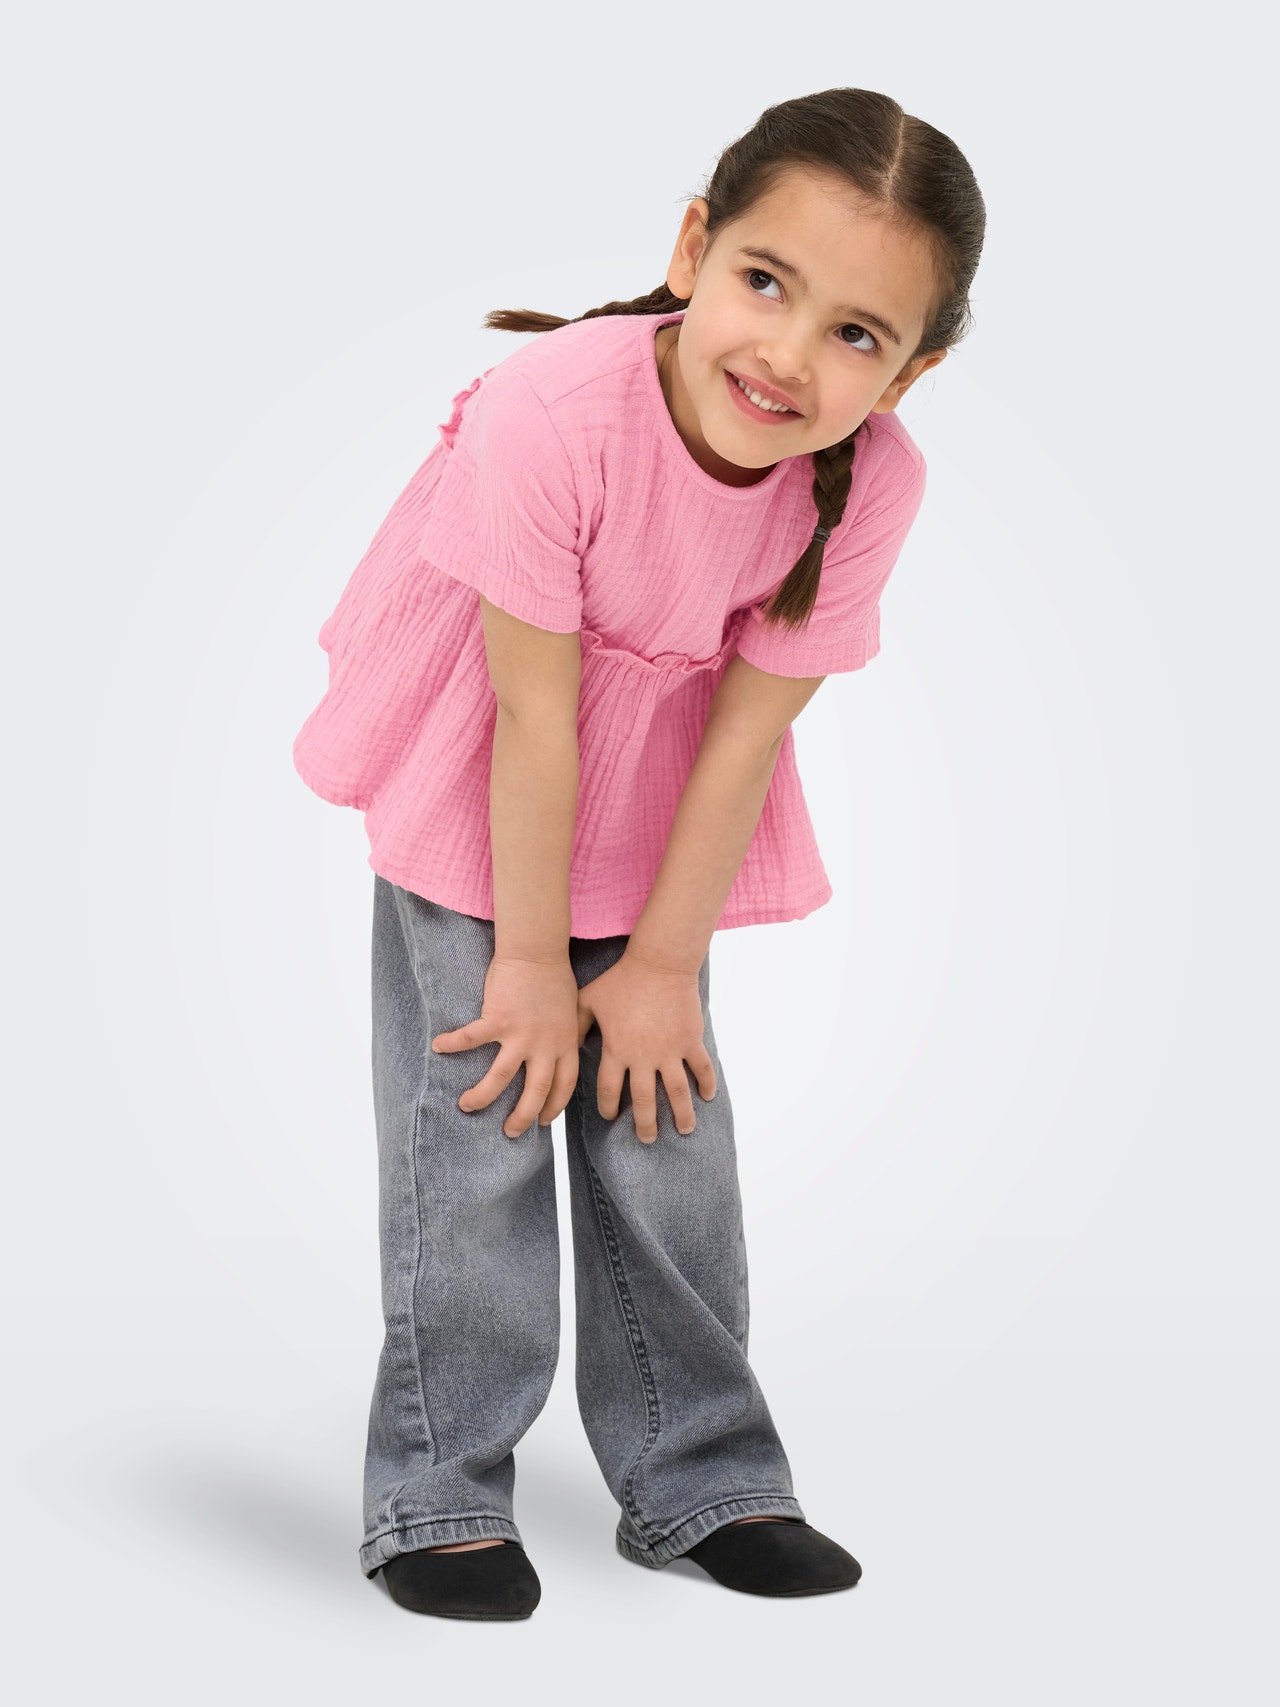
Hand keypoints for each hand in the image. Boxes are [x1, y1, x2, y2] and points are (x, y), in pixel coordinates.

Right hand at [432, 953, 580, 1137]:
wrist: (538, 952)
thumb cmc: (554, 976)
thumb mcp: (574, 1010)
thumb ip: (571, 1031)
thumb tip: (573, 1044)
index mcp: (565, 1043)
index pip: (564, 1085)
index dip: (554, 1106)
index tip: (545, 1121)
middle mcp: (545, 1046)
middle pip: (534, 1093)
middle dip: (522, 1117)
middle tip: (510, 1132)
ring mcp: (520, 1035)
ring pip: (499, 1079)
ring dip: (481, 1097)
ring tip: (466, 1106)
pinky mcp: (497, 1020)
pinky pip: (471, 1040)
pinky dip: (452, 1044)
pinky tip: (438, 1047)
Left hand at [576, 949, 716, 1142]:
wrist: (658, 963)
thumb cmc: (621, 980)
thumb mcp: (589, 1000)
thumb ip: (576, 1025)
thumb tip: (565, 1046)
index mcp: (617, 1051)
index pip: (610, 1091)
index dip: (609, 1108)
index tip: (611, 1118)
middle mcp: (643, 1057)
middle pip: (644, 1102)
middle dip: (645, 1124)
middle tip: (647, 1138)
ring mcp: (670, 1051)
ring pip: (677, 1093)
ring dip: (680, 1114)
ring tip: (683, 1130)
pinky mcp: (690, 1040)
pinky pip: (701, 1068)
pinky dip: (706, 1084)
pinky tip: (708, 1098)